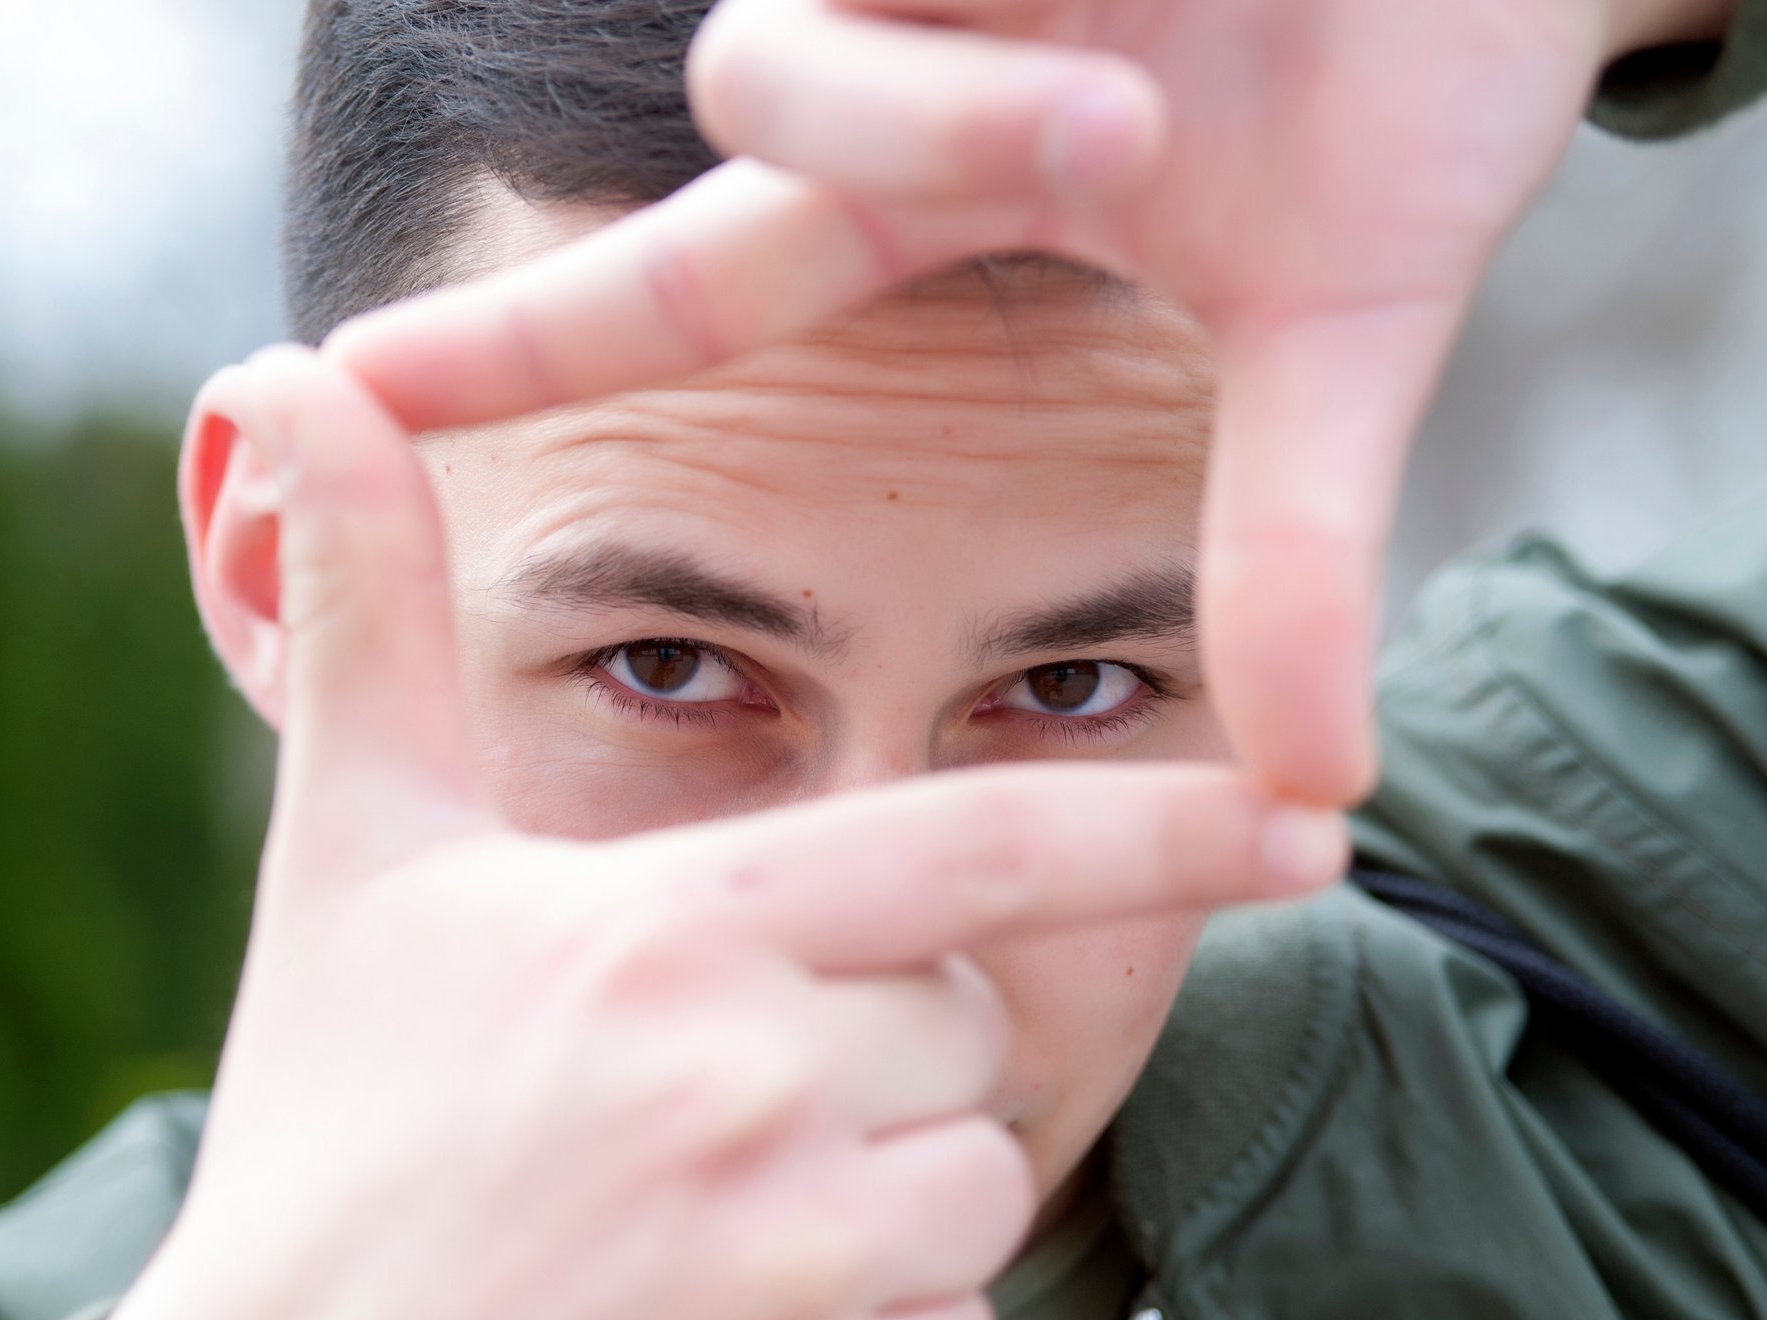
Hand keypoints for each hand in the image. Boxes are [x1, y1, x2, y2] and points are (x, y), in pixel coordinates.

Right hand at [83, 346, 1339, 1319]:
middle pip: (969, 1032)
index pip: (977, 848)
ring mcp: (793, 1271)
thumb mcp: (350, 858)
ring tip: (690, 1216)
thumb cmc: (328, 1125)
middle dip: (884, 1048)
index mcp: (673, 931)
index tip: (1313, 824)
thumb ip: (372, 621)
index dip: (1161, 827)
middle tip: (698, 1096)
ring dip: (880, 1196)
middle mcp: (755, 1090)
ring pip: (972, 1188)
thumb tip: (286, 380)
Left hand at [324, 0, 1728, 808]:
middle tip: (1131, 133)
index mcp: (941, 187)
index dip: (529, 339)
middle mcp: (903, 49)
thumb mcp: (1345, 333)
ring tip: (1148, 76)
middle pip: (767, 94)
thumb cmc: (1420, 78)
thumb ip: (1289, 545)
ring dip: (963, 83)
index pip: (696, 273)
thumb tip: (1319, 795)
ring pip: (792, 25)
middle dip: (925, 129)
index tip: (346, 387)